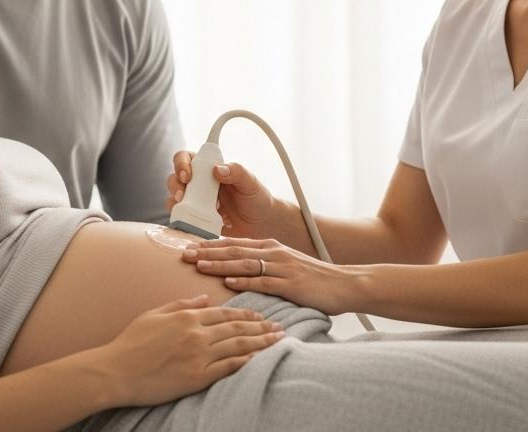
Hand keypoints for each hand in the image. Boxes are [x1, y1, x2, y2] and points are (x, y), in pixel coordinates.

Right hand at [99, 295, 284, 406]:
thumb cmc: (130, 343)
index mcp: (187, 316)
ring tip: (277, 341)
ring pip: (238, 346)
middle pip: (237, 327)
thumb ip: (181, 304)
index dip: (246, 313)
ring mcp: (198, 356)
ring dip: (261, 342)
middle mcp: (196, 333)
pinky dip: (245, 361)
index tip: (261, 314)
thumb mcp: (154, 314)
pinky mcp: (197, 377)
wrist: (115, 371)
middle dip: (261, 326)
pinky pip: (228, 367)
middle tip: (280, 326)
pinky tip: (259, 359)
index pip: (224, 312)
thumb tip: (205, 298)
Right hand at [164, 152, 278, 237]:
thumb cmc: (257, 198)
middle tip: (183, 196)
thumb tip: (218, 169)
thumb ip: (237, 172)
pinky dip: (181, 220)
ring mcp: (196, 202)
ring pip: (174, 198)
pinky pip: (181, 218)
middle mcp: (199, 183)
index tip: (187, 175)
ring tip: (186, 210)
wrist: (261, 224)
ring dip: (174, 203)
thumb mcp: (251, 182)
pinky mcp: (196, 218)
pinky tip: (192, 222)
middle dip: (174, 185)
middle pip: (175, 178)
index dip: (181, 163)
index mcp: (209, 169)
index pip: (187, 158)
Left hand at [183, 238, 359, 315]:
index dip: (209, 245)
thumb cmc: (313, 279)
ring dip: (219, 264)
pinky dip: (244, 281)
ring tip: (198, 266)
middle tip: (183, 254)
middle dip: (207, 252)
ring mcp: (282, 267)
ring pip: (244, 263)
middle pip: (233, 251)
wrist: (345, 284)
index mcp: (270, 247)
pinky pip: (263, 281)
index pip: (233, 243)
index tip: (188, 246)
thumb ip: (261, 265)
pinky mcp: (290, 283)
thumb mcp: (284, 266)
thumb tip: (234, 272)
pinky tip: (228, 282)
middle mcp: (273, 252)